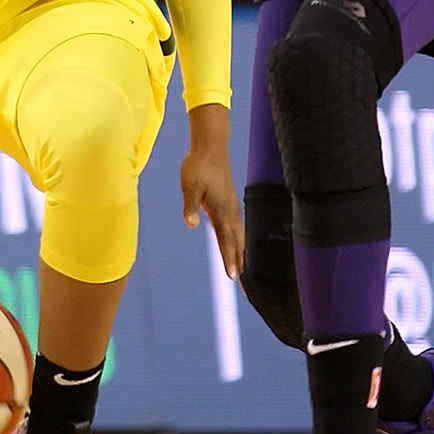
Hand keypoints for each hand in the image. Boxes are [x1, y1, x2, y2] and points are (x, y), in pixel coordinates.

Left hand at [180, 104, 242, 280]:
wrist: (210, 147)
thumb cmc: (198, 166)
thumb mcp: (189, 185)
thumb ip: (190, 205)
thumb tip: (191, 223)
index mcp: (221, 210)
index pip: (227, 240)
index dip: (230, 259)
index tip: (234, 277)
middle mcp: (229, 211)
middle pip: (237, 243)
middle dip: (240, 264)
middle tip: (244, 286)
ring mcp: (232, 207)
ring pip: (240, 236)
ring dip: (242, 254)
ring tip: (243, 271)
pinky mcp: (230, 202)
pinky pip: (237, 227)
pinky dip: (239, 241)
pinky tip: (237, 244)